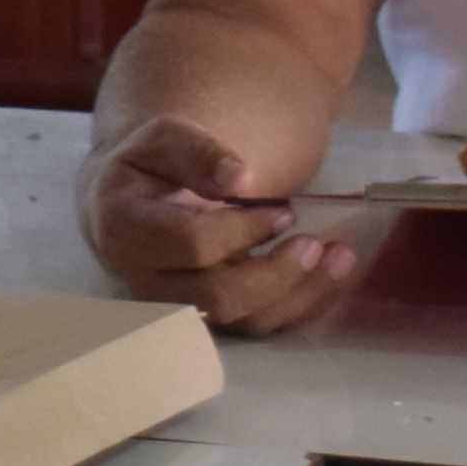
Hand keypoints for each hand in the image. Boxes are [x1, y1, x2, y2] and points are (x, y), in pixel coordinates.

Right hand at [76, 115, 348, 333]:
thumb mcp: (165, 139)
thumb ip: (198, 152)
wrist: (129, 204)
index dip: (246, 230)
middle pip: (218, 299)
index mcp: (126, 231)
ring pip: (242, 321)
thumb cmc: (150, 167)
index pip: (193, 244)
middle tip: (316, 244)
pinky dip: (299, 305)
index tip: (283, 209)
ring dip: (299, 294)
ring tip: (340, 258)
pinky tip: (328, 277)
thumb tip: (240, 177)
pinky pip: (257, 326)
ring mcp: (175, 307)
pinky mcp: (206, 319)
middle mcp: (144, 282)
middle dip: (277, 274)